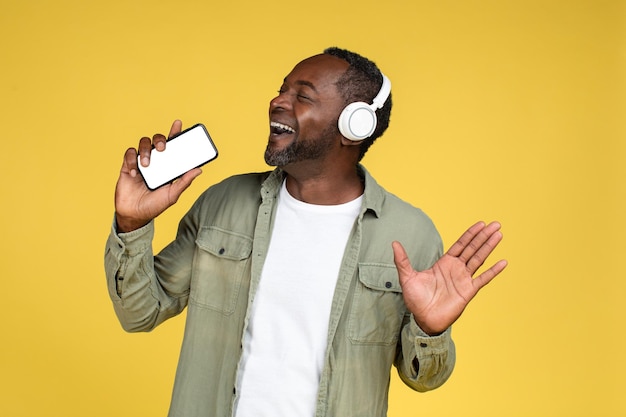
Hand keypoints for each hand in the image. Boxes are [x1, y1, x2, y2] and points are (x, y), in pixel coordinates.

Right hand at [114, 120, 202, 231]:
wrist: (134, 215)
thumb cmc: (154, 205)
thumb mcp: (172, 195)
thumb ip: (184, 182)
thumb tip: (199, 169)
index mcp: (167, 165)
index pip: (172, 145)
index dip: (175, 133)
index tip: (178, 124)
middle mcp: (155, 161)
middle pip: (157, 140)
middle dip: (159, 140)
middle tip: (162, 149)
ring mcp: (141, 162)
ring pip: (143, 144)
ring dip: (145, 152)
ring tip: (146, 166)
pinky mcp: (127, 166)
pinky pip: (129, 154)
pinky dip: (132, 160)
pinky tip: (135, 173)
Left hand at [392, 221, 507, 334]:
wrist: (423, 320)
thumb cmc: (416, 300)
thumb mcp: (407, 277)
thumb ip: (402, 260)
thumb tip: (394, 243)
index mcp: (444, 263)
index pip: (460, 244)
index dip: (470, 234)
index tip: (480, 224)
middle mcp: (456, 269)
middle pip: (473, 248)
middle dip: (483, 236)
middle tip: (496, 224)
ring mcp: (464, 279)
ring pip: (479, 259)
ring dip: (489, 247)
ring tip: (499, 234)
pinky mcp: (468, 291)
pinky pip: (483, 279)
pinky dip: (493, 271)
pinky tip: (503, 262)